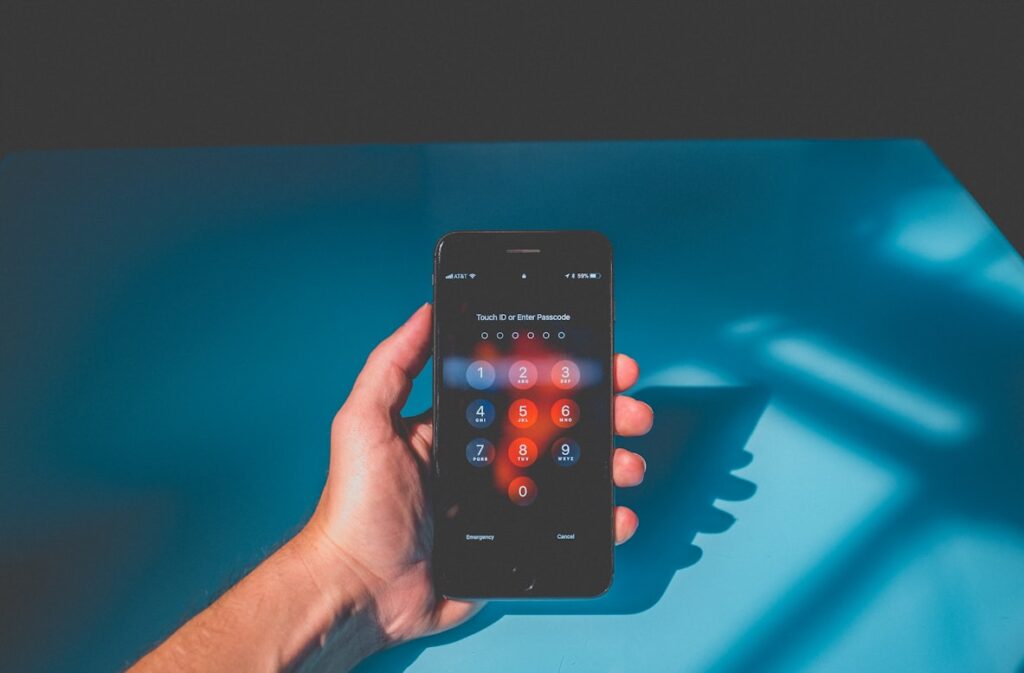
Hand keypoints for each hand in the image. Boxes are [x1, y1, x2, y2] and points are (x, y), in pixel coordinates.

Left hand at [298, 303, 652, 646]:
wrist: (361, 588)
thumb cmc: (356, 506)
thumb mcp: (366, 422)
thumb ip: (393, 364)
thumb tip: (425, 311)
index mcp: (461, 426)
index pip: (522, 389)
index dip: (562, 373)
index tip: (598, 361)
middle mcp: (488, 458)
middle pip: (559, 427)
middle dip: (604, 414)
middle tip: (630, 412)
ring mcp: (506, 502)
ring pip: (574, 474)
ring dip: (611, 464)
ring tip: (628, 463)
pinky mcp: (516, 543)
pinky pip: (569, 529)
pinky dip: (603, 522)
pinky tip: (618, 514)